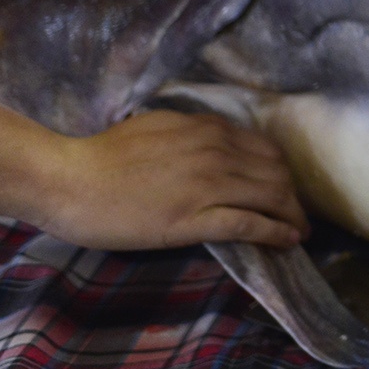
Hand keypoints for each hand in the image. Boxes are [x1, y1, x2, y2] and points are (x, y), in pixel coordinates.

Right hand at [29, 111, 308, 250]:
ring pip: (271, 196)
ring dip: (292, 214)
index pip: (265, 148)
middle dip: (292, 194)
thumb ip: (192, 133)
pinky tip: (289, 240)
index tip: (285, 184)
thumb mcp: (159, 128)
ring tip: (299, 230)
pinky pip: (250, 223)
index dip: (281, 169)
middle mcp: (216, 152)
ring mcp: (208, 185)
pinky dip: (276, 231)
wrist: (69, 179)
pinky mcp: (194, 218)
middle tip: (297, 212)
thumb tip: (213, 140)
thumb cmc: (103, 156)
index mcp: (207, 130)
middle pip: (276, 172)